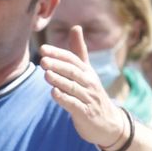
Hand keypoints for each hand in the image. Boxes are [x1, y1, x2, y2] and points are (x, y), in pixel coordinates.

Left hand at [40, 28, 126, 147]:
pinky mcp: (86, 113)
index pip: (73, 60)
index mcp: (88, 72)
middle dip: (58, 65)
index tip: (43, 49)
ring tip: (46, 74)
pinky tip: (54, 93)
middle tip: (43, 60)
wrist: (109, 123)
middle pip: (73, 72)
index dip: (58, 54)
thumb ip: (79, 51)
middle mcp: (89, 83)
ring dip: (59, 81)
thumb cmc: (92, 94)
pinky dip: (64, 98)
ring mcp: (88, 98)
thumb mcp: (87, 72)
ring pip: (73, 87)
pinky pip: (74, 105)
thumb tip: (75, 26)